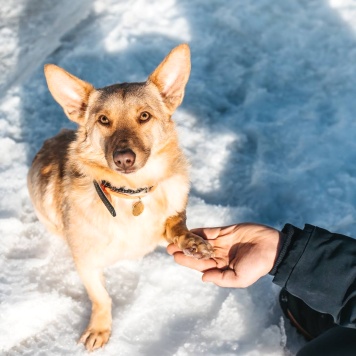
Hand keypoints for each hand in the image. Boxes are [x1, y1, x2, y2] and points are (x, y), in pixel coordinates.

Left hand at [167, 223, 281, 287]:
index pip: (201, 264)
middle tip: (168, 247)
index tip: (175, 256)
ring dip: (188, 239)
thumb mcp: (240, 278)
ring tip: (174, 238)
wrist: (273, 246)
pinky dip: (199, 231)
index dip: (187, 260)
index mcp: (222, 267)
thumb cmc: (258, 264)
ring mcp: (222, 243)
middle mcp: (219, 255)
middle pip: (198, 252)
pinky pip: (209, 231)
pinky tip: (188, 230)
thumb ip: (221, 278)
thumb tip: (203, 277)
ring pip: (201, 241)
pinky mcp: (226, 231)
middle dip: (184, 250)